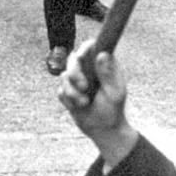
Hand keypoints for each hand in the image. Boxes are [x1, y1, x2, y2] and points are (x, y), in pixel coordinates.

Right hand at [58, 44, 138, 167]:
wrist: (103, 129)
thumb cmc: (113, 110)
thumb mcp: (114, 93)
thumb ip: (108, 74)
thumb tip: (103, 54)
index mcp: (103, 65)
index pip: (92, 47)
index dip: (85, 48)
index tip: (81, 57)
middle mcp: (89, 69)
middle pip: (73, 59)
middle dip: (75, 73)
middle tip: (84, 87)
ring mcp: (77, 80)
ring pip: (64, 76)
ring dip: (73, 92)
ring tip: (85, 103)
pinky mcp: (68, 92)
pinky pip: (61, 91)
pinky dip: (69, 100)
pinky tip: (79, 107)